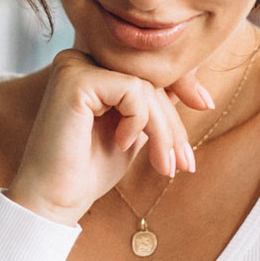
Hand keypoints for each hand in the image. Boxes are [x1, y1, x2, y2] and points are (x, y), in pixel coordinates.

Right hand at [3, 50, 212, 225]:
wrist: (53, 201)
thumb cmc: (87, 171)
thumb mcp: (130, 132)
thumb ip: (150, 105)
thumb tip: (186, 85)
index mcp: (88, 68)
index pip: (144, 68)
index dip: (180, 84)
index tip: (206, 105)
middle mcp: (78, 59)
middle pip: (148, 77)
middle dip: (173, 122)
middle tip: (185, 163)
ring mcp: (74, 65)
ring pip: (145, 86)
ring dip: (163, 130)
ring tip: (163, 166)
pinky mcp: (75, 78)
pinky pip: (133, 90)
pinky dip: (139, 122)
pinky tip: (121, 143)